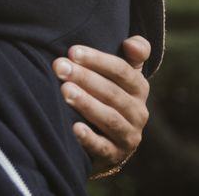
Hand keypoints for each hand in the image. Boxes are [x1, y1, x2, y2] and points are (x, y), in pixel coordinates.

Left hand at [52, 35, 150, 177]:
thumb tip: (132, 43)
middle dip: (85, 78)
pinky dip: (89, 138)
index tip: (72, 51)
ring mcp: (128, 136)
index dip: (98, 60)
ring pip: (109, 118)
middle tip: (59, 67)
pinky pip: (102, 147)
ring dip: (87, 104)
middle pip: (112, 93)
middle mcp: (138, 112)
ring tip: (65, 90)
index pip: (122, 71)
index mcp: (138, 89)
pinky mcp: (114, 155)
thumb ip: (130, 55)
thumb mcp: (120, 74)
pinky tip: (74, 127)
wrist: (109, 139)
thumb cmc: (109, 95)